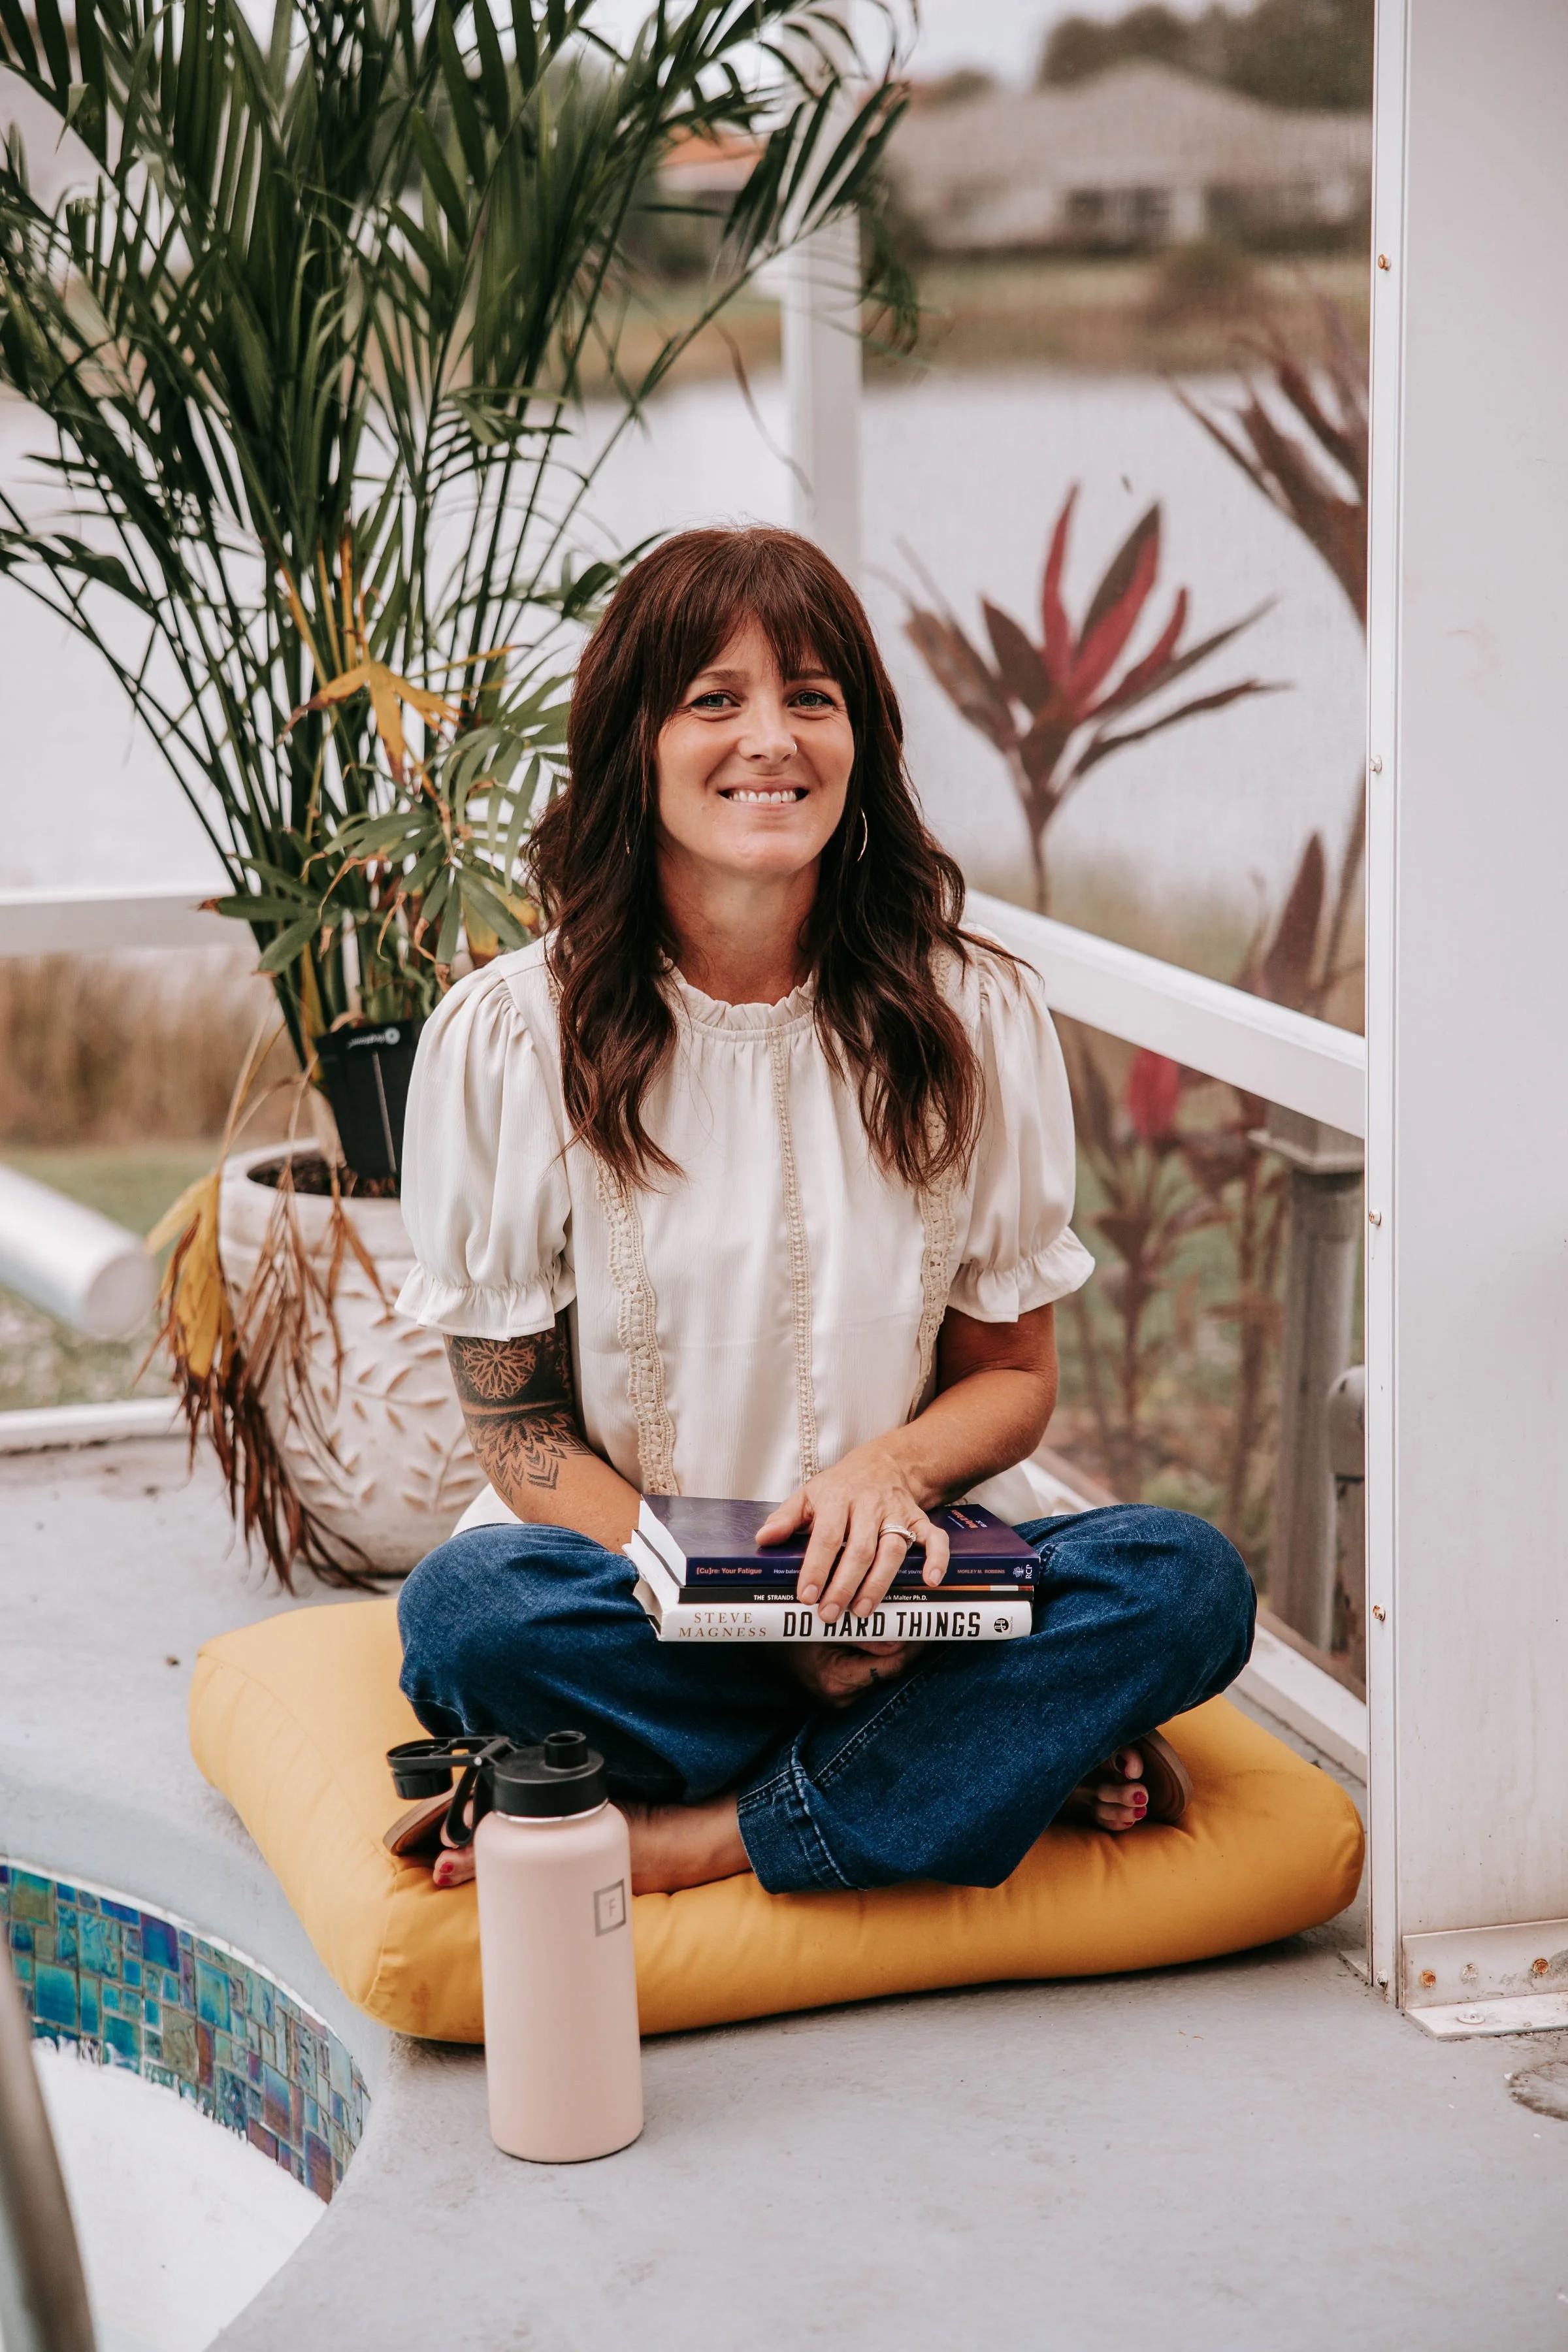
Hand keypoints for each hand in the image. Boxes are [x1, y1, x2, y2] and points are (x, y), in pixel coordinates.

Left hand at [756, 1445, 950, 1623]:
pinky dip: (936, 1558)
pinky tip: (931, 1581)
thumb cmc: (840, 1487)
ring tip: (863, 1611)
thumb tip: (764, 1539)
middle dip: (844, 1585)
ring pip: (892, 1549)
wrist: (883, 1463)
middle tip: (830, 1614)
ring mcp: (896, 1513)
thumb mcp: (808, 1495)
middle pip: (860, 1549)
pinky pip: (934, 1538)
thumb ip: (785, 1518)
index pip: (826, 1536)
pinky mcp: (918, 1520)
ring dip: (879, 1582)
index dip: (816, 1567)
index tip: (806, 1596)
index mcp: (837, 1498)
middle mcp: (868, 1505)